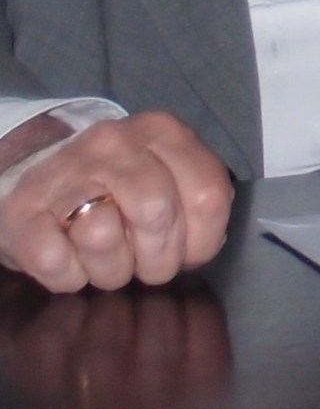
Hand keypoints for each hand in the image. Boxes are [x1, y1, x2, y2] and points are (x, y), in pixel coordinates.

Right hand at [0, 114, 231, 293]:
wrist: (39, 175)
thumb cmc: (116, 186)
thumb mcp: (167, 173)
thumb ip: (197, 196)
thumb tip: (209, 239)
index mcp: (162, 132)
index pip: (208, 194)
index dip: (205, 239)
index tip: (190, 255)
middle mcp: (114, 143)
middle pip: (157, 214)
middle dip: (159, 260)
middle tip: (149, 267)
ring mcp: (64, 172)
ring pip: (102, 237)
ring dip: (112, 270)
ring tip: (109, 262)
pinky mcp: (22, 210)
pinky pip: (55, 261)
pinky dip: (69, 276)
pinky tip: (72, 261)